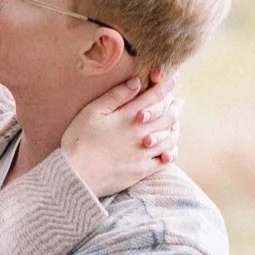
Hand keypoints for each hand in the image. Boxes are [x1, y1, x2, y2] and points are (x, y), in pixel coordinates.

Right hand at [60, 68, 180, 197]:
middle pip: (168, 116)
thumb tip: (136, 82)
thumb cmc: (79, 141)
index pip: (155, 96)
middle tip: (178, 101)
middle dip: (175, 106)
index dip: (166, 85)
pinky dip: (171, 152)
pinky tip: (169, 150)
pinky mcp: (142, 170)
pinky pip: (165, 161)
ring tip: (176, 124)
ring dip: (176, 128)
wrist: (76, 175)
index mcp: (129, 116)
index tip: (172, 78)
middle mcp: (141, 133)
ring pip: (170, 138)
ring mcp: (144, 153)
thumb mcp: (92, 112)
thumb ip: (115, 96)